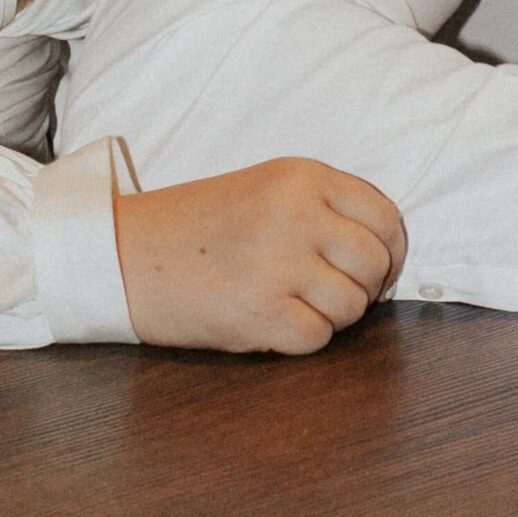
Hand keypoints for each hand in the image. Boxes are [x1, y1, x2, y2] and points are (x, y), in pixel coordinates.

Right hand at [114, 159, 407, 353]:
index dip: (391, 250)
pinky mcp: (260, 313)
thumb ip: (323, 206)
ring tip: (295, 304)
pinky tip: (273, 322)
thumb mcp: (266, 187)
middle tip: (335, 292)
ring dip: (331, 315)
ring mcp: (279, 264)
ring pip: (351, 306)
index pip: (385, 216)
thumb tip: (384, 249)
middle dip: (366, 287)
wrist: (125, 253)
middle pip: (376, 263)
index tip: (379, 268)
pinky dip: (301, 339)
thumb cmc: (197, 225)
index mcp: (302, 177)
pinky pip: (317, 338)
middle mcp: (296, 214)